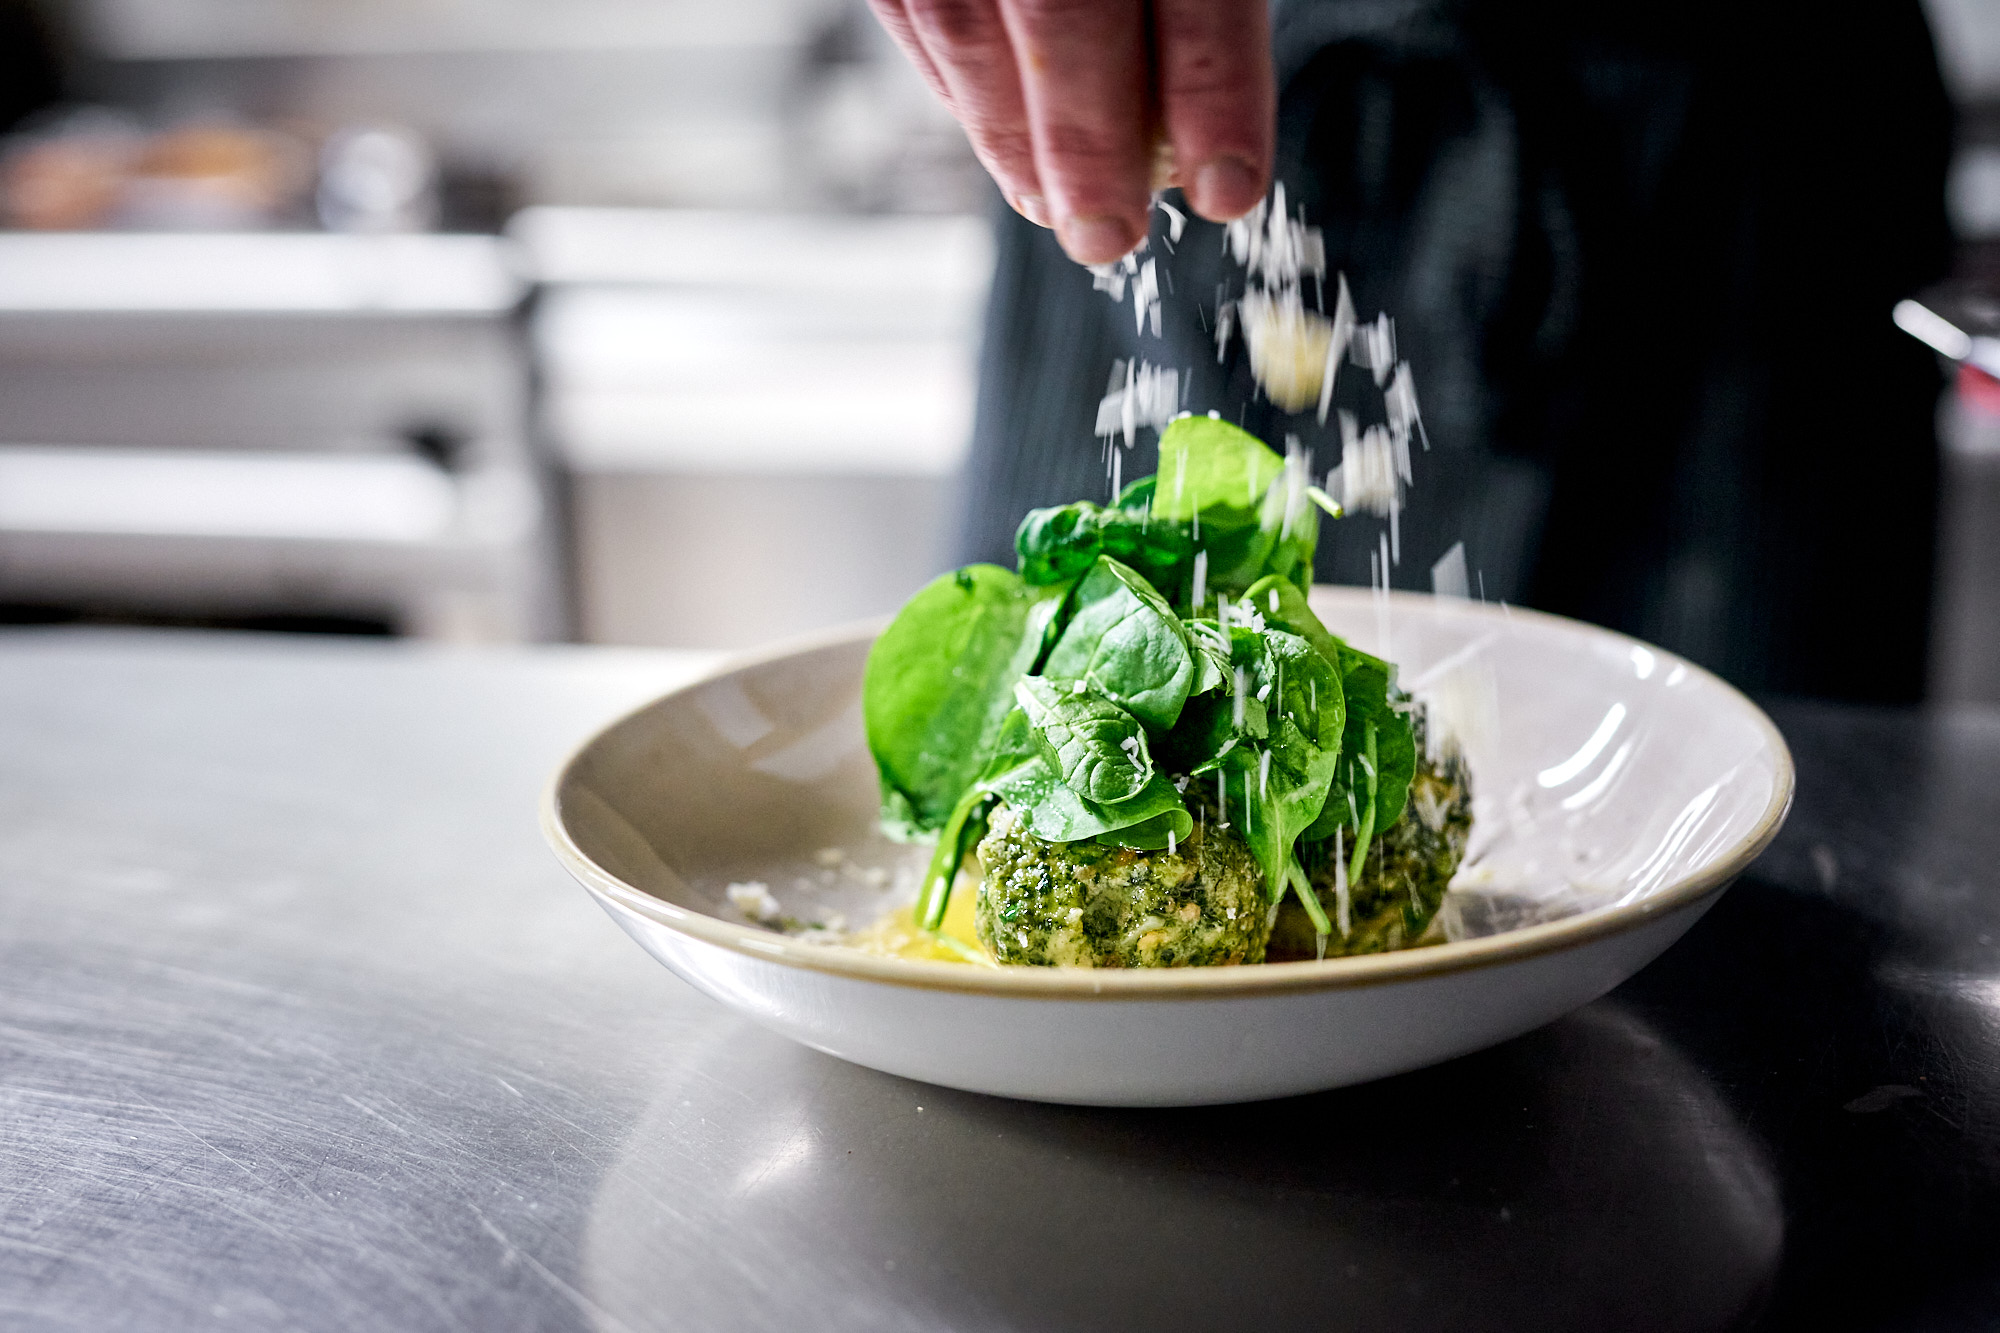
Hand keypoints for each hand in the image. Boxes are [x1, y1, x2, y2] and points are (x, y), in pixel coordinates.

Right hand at [866, 0, 1273, 263]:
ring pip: (966, 19)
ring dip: (1009, 134)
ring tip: (1052, 205)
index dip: (1213, 89)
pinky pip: (911, 7)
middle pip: (1065, 8)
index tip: (1229, 185)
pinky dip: (955, 84)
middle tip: (1110, 233)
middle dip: (1089, 140)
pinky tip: (997, 135)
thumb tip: (1201, 123)